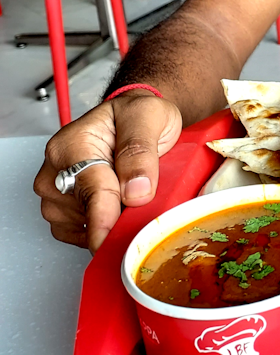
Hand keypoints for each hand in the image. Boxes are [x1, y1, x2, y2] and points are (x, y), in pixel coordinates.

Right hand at [33, 91, 182, 252]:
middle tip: (146, 196)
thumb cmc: (136, 114)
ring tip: (130, 190)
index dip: (105, 219)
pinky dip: (103, 229)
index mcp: (72, 145)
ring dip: (113, 220)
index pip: (90, 191)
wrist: (131, 118)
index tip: (112, 240)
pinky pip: (81, 236)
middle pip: (87, 213)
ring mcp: (56, 194)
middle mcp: (56, 170)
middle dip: (120, 215)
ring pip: (84, 228)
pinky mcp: (62, 212)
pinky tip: (118, 206)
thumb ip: (140, 151)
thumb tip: (136, 191)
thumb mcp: (149, 117)